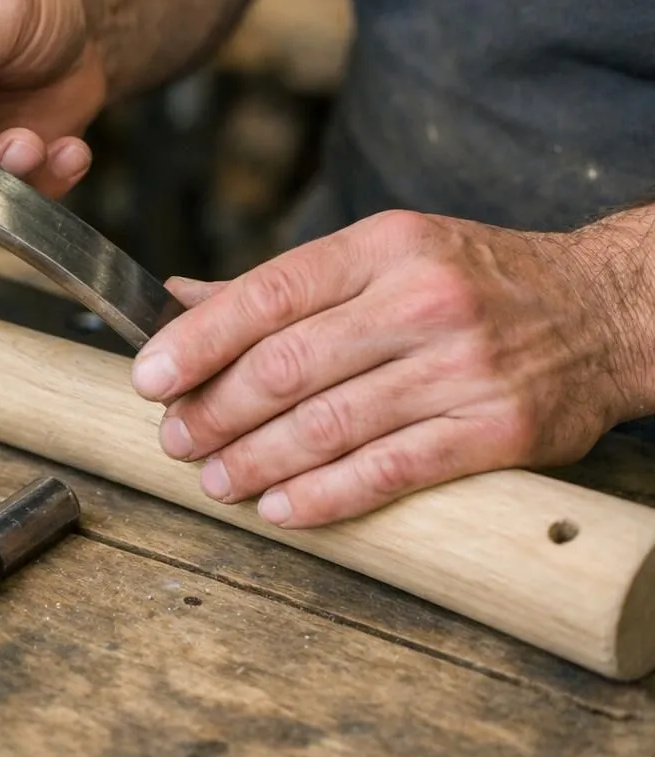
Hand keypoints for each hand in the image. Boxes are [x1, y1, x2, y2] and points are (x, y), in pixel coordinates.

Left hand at [132, 209, 649, 527]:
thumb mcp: (384, 254)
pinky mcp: (496, 430)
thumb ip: (284, 284)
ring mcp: (461, 366)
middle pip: (286, 365)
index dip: (197, 341)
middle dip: (215, 411)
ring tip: (216, 480)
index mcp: (383, 247)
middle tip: (176, 438)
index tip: (149, 377)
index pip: (268, 292)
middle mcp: (420, 301)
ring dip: (256, 462)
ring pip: (328, 424)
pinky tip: (281, 509)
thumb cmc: (476, 282)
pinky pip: (390, 471)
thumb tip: (180, 299)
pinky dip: (325, 496)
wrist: (607, 310)